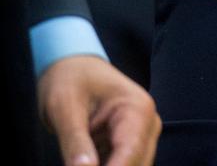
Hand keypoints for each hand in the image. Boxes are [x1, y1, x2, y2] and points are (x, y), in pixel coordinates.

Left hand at [37, 55, 160, 165]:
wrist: (74, 67)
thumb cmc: (70, 79)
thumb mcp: (63, 108)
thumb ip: (75, 142)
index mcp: (137, 110)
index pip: (130, 152)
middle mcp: (147, 124)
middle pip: (137, 164)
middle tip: (77, 165)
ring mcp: (142, 135)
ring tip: (78, 160)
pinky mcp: (130, 145)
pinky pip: (123, 165)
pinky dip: (105, 165)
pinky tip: (84, 160)